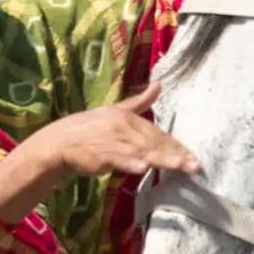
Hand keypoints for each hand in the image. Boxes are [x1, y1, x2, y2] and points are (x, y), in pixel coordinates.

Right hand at [30, 84, 199, 177]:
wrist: (59, 141)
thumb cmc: (89, 129)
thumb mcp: (115, 111)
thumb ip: (139, 102)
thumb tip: (158, 85)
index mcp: (128, 117)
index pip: (156, 133)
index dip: (175, 145)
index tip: (192, 156)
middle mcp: (123, 127)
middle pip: (154, 142)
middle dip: (175, 154)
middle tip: (194, 166)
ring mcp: (112, 141)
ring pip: (142, 151)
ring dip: (161, 159)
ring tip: (180, 166)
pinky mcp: (100, 155)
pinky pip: (118, 159)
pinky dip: (129, 162)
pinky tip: (142, 168)